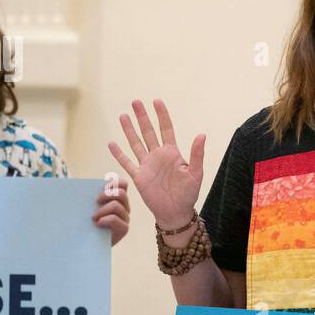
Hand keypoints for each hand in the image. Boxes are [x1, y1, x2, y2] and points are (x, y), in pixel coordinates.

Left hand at [92, 175, 130, 245]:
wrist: (89, 242)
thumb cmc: (88, 223)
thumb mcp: (90, 206)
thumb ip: (94, 195)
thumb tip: (92, 184)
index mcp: (118, 199)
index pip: (123, 184)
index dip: (115, 182)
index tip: (103, 187)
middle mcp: (124, 207)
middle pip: (121, 193)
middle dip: (106, 195)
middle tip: (96, 201)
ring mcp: (125, 218)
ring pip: (116, 206)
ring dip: (102, 210)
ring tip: (93, 217)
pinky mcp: (124, 229)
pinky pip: (115, 219)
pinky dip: (104, 220)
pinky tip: (97, 223)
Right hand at [108, 100, 205, 228]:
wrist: (176, 212)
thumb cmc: (188, 194)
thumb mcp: (195, 173)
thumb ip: (197, 154)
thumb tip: (202, 134)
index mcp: (172, 153)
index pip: (166, 129)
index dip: (162, 115)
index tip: (157, 101)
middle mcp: (158, 156)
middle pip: (148, 132)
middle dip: (142, 117)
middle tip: (135, 101)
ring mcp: (147, 165)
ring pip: (136, 143)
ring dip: (129, 130)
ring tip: (123, 115)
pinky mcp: (139, 177)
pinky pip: (126, 163)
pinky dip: (118, 153)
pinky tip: (111, 143)